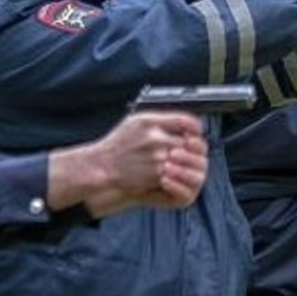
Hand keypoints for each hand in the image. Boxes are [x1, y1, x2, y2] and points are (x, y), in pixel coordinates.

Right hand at [49, 111, 208, 217]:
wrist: (101, 168)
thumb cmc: (116, 147)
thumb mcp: (136, 122)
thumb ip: (162, 120)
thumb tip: (185, 122)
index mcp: (150, 122)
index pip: (186, 121)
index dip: (195, 129)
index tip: (195, 133)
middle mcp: (154, 138)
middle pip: (191, 142)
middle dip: (193, 148)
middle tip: (188, 151)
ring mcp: (157, 158)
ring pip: (187, 159)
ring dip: (187, 163)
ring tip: (178, 163)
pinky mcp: (157, 174)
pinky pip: (178, 174)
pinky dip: (179, 175)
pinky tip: (171, 173)